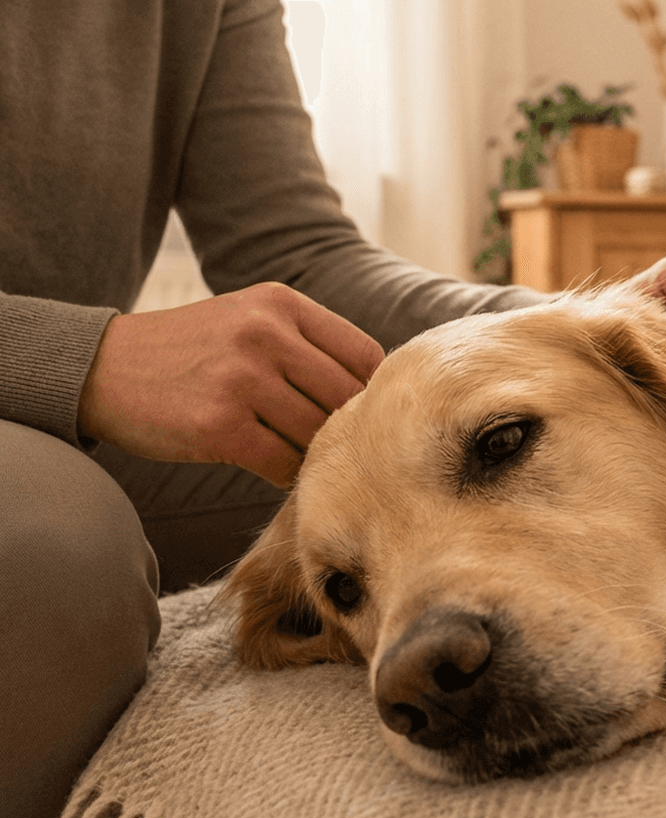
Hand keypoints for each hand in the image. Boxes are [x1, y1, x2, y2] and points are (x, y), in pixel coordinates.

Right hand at [78, 283, 384, 487]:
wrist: (100, 367)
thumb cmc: (190, 352)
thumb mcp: (249, 319)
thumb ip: (306, 345)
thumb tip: (374, 396)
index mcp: (281, 304)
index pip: (364, 355)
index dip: (367, 392)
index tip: (353, 411)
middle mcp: (265, 334)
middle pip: (346, 398)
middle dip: (343, 427)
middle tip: (331, 443)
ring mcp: (242, 380)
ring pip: (317, 433)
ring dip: (313, 452)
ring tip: (296, 453)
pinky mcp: (219, 426)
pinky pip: (284, 463)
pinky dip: (287, 474)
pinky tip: (272, 467)